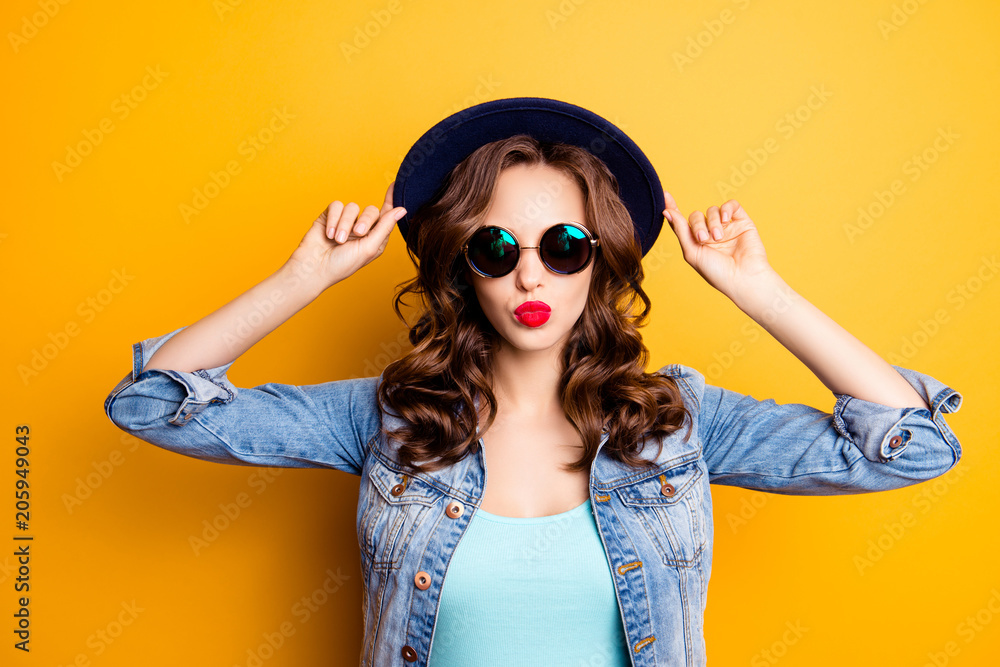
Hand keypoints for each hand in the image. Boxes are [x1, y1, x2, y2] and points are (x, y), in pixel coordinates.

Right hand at [286, 180, 405, 289]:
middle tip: (357, 233)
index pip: (386, 216)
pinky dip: (333, 219)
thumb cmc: (343, 264)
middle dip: (365, 221)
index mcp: (375, 238)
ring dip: (345, 224)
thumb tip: (402, 210)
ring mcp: (345, 222)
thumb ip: (385, 227)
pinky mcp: (329, 216)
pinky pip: (336, 206)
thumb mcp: (369, 248)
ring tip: (338, 240)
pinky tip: (329, 233)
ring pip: (352, 207)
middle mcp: (362, 229)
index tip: (396, 184)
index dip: (392, 201)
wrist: (314, 267)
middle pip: (371, 210)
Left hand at [663, 192, 774, 302]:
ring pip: (712, 211)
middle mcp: (710, 233)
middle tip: (704, 239)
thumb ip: (680, 230)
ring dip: (712, 222)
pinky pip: (731, 205)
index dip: (673, 209)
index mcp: (696, 242)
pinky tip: (725, 220)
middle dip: (698, 226)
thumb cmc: (716, 271)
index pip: (681, 222)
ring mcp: (726, 227)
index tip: (665, 195)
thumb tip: (667, 212)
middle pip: (696, 216)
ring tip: (718, 238)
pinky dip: (726, 209)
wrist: (743, 278)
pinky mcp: (742, 221)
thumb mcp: (692, 252)